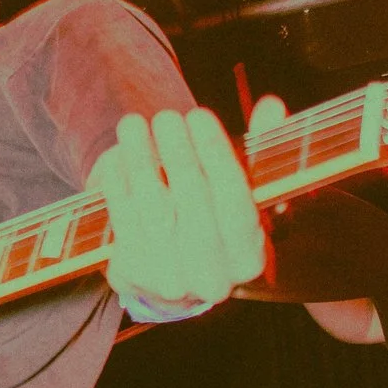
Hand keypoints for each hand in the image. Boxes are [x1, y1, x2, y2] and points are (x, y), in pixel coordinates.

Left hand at [91, 107, 263, 315]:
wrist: (173, 280)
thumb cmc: (213, 222)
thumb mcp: (244, 193)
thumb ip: (260, 150)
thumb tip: (271, 106)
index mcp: (249, 258)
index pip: (236, 200)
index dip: (216, 153)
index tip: (199, 115)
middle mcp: (213, 278)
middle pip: (193, 203)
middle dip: (177, 152)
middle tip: (165, 116)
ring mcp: (171, 281)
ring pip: (155, 209)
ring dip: (141, 160)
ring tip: (133, 123)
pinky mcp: (133, 275)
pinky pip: (123, 221)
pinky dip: (117, 183)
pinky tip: (115, 154)